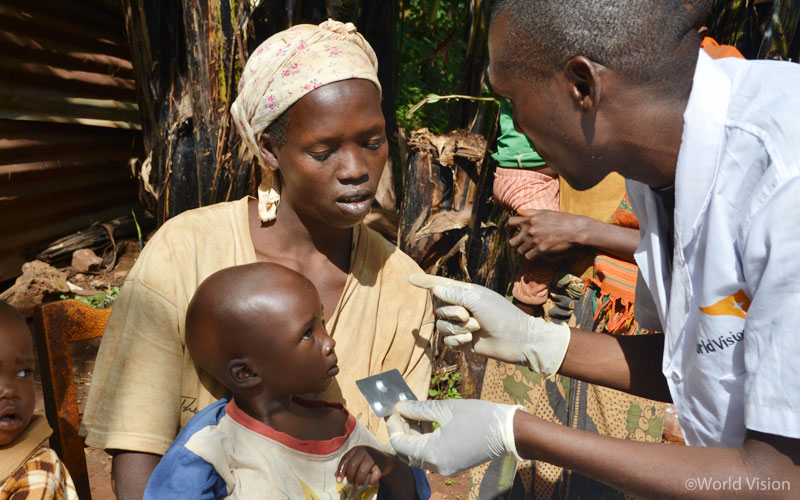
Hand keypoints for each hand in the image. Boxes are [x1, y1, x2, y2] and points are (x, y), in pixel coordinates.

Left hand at [336, 446, 395, 489]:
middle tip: (350, 484)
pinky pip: (375, 474)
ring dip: (359, 480)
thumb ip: (346, 467)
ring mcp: (373, 456)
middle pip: (353, 465)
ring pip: (363, 470)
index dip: (341, 470)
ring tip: (359, 485)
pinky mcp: (381, 464)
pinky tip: (370, 484)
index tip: (338, 481)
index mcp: (356, 449)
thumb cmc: (366, 461)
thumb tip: (335, 476)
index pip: (345, 459)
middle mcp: (364, 450)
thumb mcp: (356, 461)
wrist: (384, 459)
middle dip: (350, 477)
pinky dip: (371, 481)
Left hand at [387, 399, 522, 475]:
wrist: (510, 432)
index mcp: (433, 454)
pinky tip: (427, 421)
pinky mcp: (453, 464)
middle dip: (401, 430)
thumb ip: (418, 409)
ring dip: (412, 435)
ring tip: (413, 412)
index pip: (400, 443)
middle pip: (406, 452)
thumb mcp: (445, 409)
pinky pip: (431, 455)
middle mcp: (437, 466)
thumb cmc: (479, 417)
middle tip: (400, 410)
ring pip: (418, 454)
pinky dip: (425, 440)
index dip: (393, 425)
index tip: (392, 408)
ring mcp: (446, 467)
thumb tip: (400, 407)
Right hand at [409, 274, 569, 375]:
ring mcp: (462, 325)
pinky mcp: (463, 342)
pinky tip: (469, 342)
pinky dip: (456, 341)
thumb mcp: (478, 300)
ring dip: (456, 329)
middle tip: (471, 317)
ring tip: (474, 330)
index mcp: (467, 293)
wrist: (518, 341)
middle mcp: (462, 307)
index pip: (441, 285)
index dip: (425, 282)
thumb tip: (435, 290)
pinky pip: (446, 341)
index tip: (410, 278)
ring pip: (441, 326)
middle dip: (452, 313)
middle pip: (439, 308)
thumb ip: (454, 294)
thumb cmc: (502, 316)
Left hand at [507, 209, 588, 260]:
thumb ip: (530, 212)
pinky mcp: (541, 250)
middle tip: (519, 244)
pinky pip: (528, 257)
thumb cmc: (563, 219)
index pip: (510, 222)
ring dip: (523, 251)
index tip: (509, 231)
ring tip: (529, 250)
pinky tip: (536, 254)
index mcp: (530, 219)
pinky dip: (531, 257)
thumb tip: (518, 210)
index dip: (507, 228)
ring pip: (519, 251)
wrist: (576, 229)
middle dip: (515, 244)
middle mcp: (530, 230)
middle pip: (512, 241)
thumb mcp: (546, 212)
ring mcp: (534, 240)